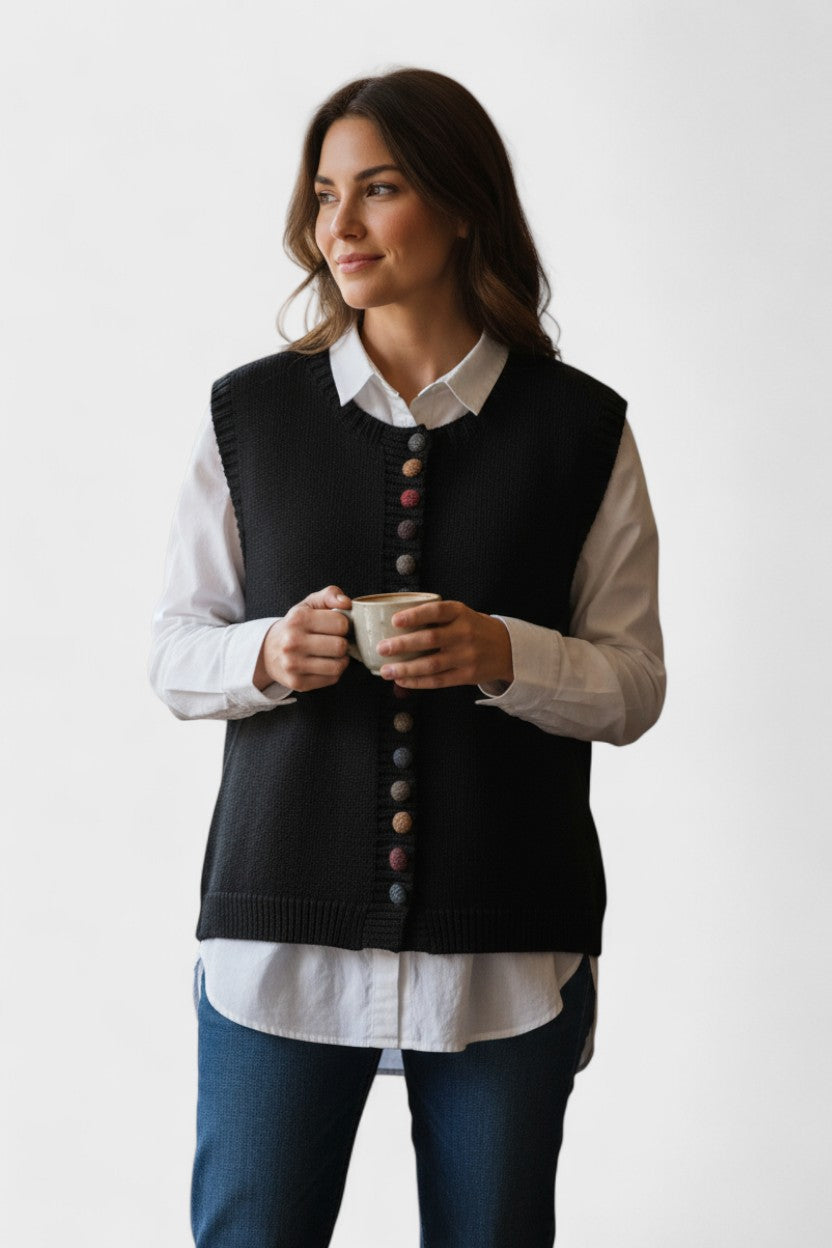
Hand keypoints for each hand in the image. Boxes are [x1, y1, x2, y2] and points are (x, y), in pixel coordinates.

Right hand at [253, 585, 351, 692]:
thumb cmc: (295, 626)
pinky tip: (324, 664)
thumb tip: (347, 603)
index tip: (336, 626)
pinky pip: (332, 679)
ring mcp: (293, 665)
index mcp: (298, 619)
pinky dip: (333, 672)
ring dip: (341, 659)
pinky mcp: (298, 683)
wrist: (267, 651)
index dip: (344, 625)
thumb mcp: (308, 605)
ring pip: (338, 666)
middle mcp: (292, 642)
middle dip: (343, 643)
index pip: (341, 623)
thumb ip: (329, 595)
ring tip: (332, 653)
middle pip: (340, 646)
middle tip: (335, 641)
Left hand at [376, 599, 513, 689]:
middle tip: (382, 648)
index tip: (395, 620)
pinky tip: (402, 680)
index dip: (415, 615)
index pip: (436, 611)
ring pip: (432, 664)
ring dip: (406, 668)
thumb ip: (435, 617)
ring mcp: (467, 656)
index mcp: (461, 613)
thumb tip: (394, 623)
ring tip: (385, 670)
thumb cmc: (474, 629)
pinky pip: (439, 681)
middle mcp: (464, 633)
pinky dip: (418, 682)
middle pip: (430, 639)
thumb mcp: (461, 614)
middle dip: (403, 644)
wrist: (508, 648)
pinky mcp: (468, 675)